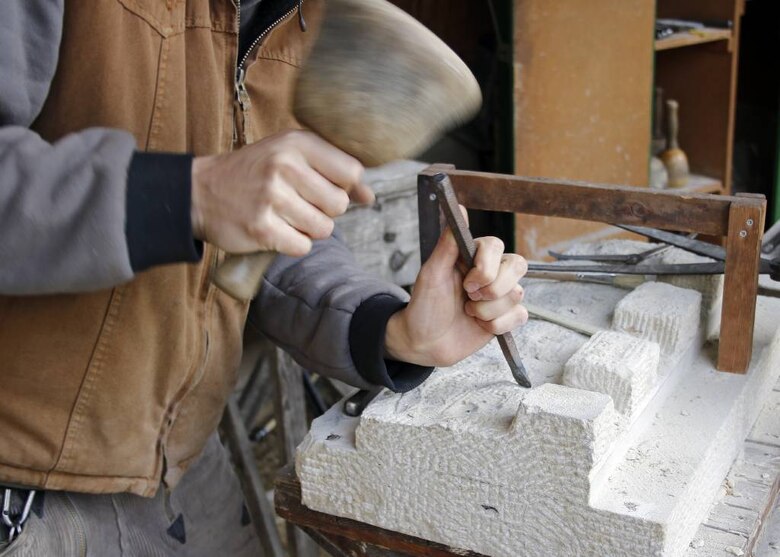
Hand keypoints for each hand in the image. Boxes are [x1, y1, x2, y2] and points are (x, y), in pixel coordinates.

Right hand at [190, 130, 373, 255]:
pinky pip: (302, 247)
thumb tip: (369, 197)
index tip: (329, 189)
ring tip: (286, 216)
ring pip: (323, 229)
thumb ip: (332, 171)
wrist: (199, 192)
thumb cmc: (254, 173)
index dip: (347, 187)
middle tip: (299, 204)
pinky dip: (292, 244)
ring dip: (309, 230)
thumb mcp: (290, 156)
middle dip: (325, 211)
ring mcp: (271, 197)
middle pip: (339, 204)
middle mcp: (284, 166)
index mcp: (296, 143)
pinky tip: (275, 230)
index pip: (351, 171)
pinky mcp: (261, 227)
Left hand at [385, 212, 528, 366]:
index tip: (466, 284)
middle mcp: (490, 271)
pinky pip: (520, 315)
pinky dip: (497, 325)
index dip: (486, 267)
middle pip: (518, 265)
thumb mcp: (431, 274)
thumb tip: (460, 208)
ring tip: (468, 313)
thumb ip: (447, 244)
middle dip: (494, 289)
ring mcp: (500, 294)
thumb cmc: (424, 306)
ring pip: (516, 294)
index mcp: (472, 256)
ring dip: (488, 311)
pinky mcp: (506, 316)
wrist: (424, 343)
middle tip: (469, 299)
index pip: (496, 246)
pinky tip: (480, 326)